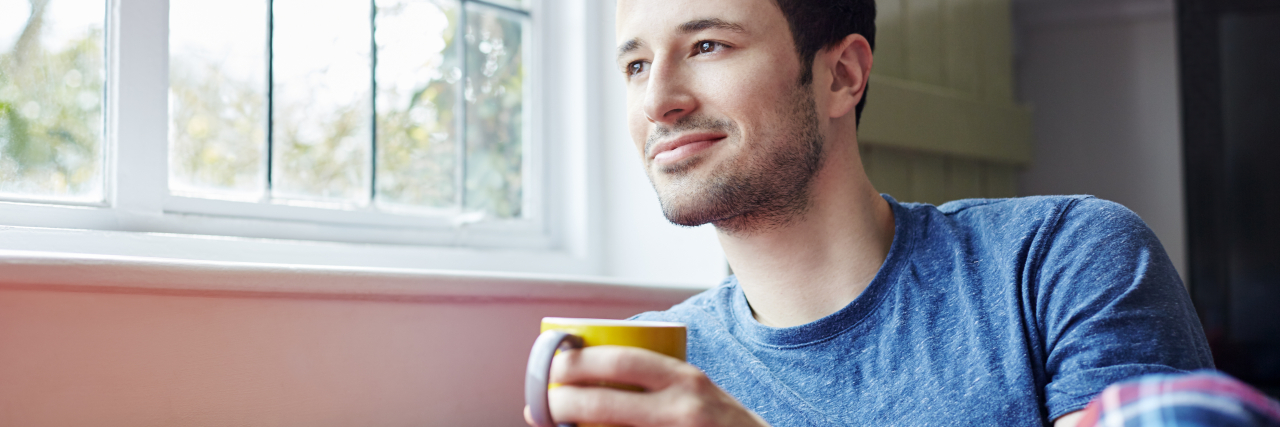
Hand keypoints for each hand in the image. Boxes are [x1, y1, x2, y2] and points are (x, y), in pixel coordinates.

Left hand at [523, 345, 769, 426]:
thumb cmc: (722, 426)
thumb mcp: (695, 393)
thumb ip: (657, 383)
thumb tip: (587, 382)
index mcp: (686, 378)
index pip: (623, 361)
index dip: (579, 361)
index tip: (554, 363)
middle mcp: (684, 408)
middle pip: (607, 401)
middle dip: (564, 402)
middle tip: (544, 405)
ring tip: (558, 426)